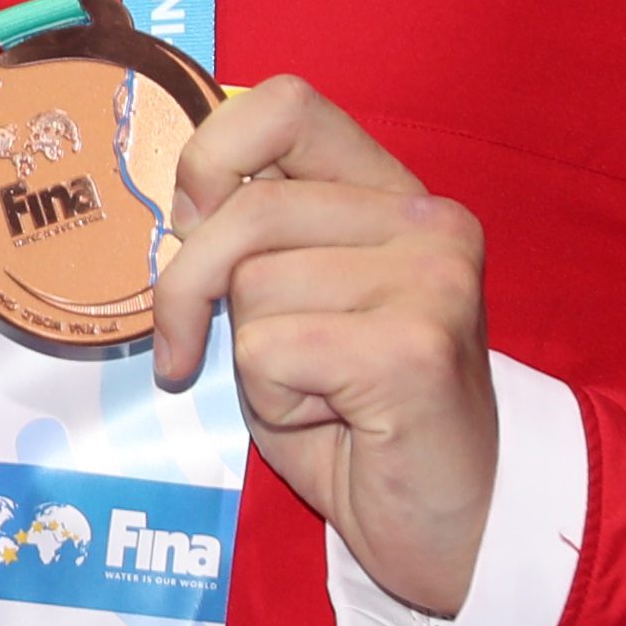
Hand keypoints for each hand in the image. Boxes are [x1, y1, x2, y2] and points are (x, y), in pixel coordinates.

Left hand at [150, 76, 497, 614]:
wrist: (449, 520)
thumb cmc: (353, 414)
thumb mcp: (291, 305)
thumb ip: (251, 241)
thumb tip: (176, 207)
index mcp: (392, 194)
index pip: (284, 105)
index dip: (210, 158)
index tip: (189, 226)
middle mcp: (427, 221)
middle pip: (245, 212)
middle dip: (190, 289)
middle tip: (195, 351)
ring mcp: (433, 279)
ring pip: (253, 286)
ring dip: (250, 360)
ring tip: (313, 391)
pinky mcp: (414, 348)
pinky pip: (268, 351)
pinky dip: (271, 400)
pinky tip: (335, 419)